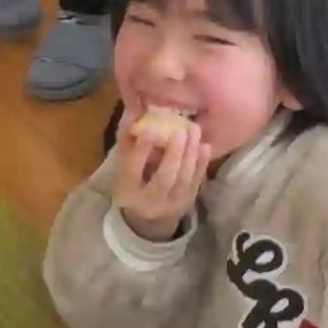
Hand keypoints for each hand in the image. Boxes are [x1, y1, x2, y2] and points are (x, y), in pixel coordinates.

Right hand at [113, 114, 207, 242]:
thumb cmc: (133, 182)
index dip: (141, 150)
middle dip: (174, 153)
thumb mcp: (123, 163)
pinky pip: (196, 182)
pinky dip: (202, 164)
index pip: (133, 170)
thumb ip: (127, 138)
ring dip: (191, 154)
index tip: (151, 128)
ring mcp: (171, 205)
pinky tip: (204, 146)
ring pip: (183, 180)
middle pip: (164, 178)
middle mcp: (148, 202)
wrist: (148, 218)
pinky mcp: (188, 202)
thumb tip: (134, 108)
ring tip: (194, 130)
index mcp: (126, 190)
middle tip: (181, 130)